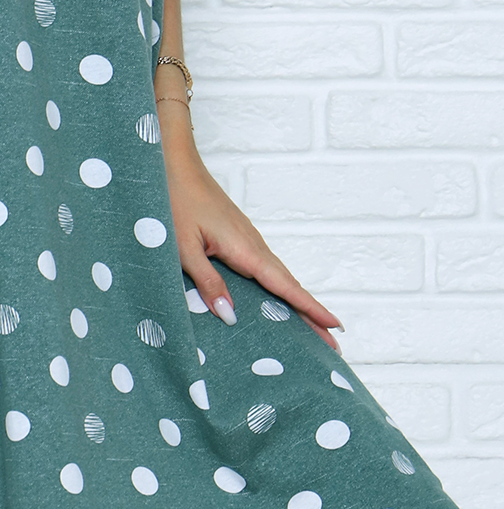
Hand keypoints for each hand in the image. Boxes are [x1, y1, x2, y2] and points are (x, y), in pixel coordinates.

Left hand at [159, 107, 343, 351]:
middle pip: (288, 285)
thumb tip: (230, 317)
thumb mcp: (183, 248)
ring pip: (277, 276)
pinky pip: (264, 267)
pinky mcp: (237, 235)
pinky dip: (278, 287)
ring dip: (296, 302)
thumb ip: (207, 283)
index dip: (310, 309)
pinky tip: (276, 300)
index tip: (335, 327)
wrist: (171, 162)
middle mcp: (253, 244)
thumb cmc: (174, 201)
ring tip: (312, 330)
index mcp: (245, 249)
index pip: (285, 286)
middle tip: (333, 345)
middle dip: (311, 315)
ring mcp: (247, 238)